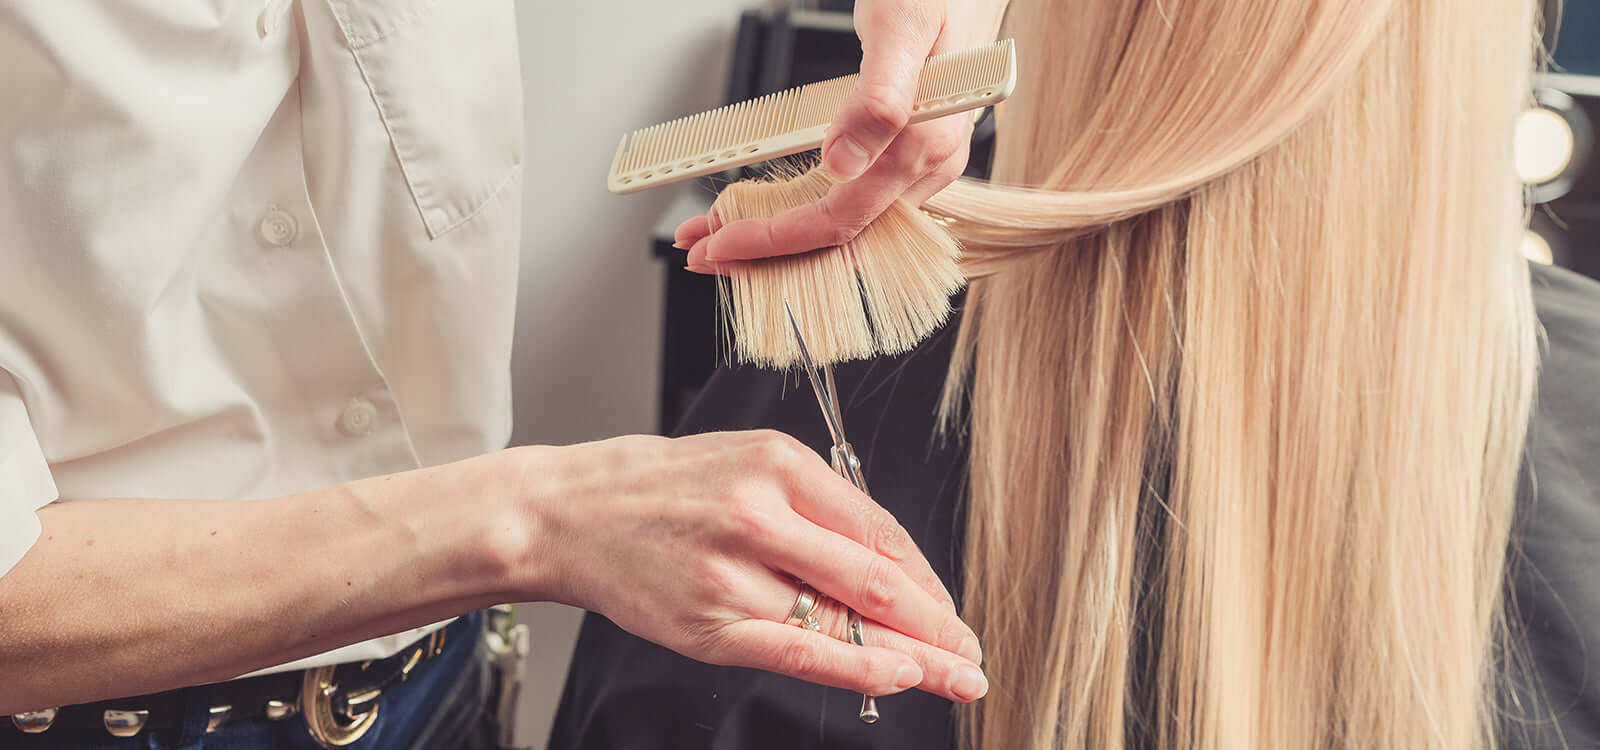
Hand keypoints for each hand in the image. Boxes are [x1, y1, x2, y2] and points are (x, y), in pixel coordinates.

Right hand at [515, 431, 987, 701]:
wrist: (568, 512)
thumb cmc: (661, 488)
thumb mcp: (745, 463)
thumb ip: (815, 507)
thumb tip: (887, 568)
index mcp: (779, 463)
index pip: (879, 530)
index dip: (926, 578)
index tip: (951, 607)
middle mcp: (761, 513)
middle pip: (875, 578)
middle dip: (937, 622)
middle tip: (972, 651)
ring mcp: (734, 571)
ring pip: (844, 620)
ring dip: (913, 654)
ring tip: (955, 676)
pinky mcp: (709, 621)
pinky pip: (800, 651)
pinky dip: (858, 666)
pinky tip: (900, 675)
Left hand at [678, 0, 1010, 271]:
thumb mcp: (901, 24)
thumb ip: (879, 96)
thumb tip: (842, 163)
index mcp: (927, 145)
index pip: (842, 220)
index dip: (776, 239)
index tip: (722, 242)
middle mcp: (929, 166)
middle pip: (837, 235)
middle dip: (765, 247)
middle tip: (701, 248)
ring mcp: (920, 163)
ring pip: (841, 222)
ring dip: (777, 232)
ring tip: (719, 228)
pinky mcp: (906, 153)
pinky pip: (850, 198)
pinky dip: (800, 207)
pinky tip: (766, 205)